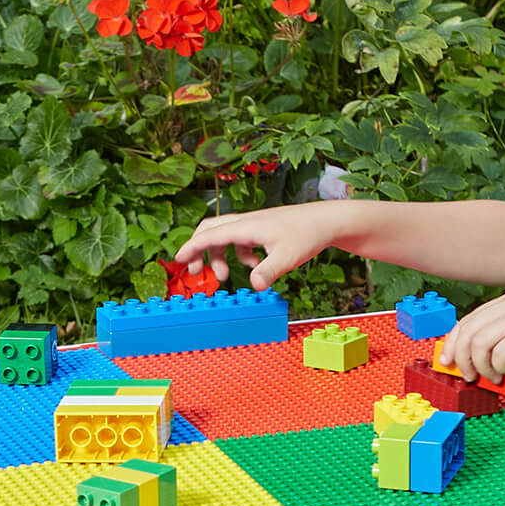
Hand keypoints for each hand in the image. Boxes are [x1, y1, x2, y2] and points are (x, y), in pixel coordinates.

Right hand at [172, 202, 344, 291]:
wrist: (326, 220)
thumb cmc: (308, 234)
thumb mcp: (287, 257)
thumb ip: (269, 271)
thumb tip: (254, 285)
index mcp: (246, 226)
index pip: (210, 235)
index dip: (191, 248)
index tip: (177, 260)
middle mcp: (246, 222)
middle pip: (210, 230)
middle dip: (198, 251)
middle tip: (193, 272)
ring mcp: (253, 224)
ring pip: (223, 236)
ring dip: (219, 257)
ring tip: (225, 277)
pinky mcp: (261, 229)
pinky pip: (239, 241)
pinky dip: (239, 255)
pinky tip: (255, 267)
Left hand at [439, 292, 504, 384]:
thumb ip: (499, 338)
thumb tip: (472, 360)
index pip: (466, 321)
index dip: (452, 343)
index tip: (449, 363)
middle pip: (468, 333)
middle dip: (463, 359)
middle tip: (471, 377)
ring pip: (479, 344)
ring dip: (484, 367)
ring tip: (497, 377)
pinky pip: (500, 353)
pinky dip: (502, 368)